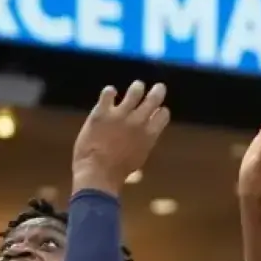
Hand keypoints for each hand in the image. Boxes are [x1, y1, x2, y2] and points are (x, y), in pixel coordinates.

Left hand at [71, 81, 170, 195]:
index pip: (163, 115)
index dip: (161, 112)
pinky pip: (108, 93)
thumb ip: (141, 146)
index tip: (159, 111)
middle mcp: (138, 121)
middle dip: (158, 91)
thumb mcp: (137, 161)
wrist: (97, 173)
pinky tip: (109, 93)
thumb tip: (142, 148)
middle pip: (154, 98)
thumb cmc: (117, 174)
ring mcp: (120, 114)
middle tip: (158, 87)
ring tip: (137, 86)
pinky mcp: (102, 112)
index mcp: (149, 135)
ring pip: (135, 91)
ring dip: (137, 88)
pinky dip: (110, 92)